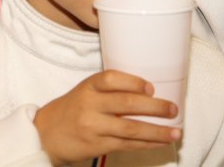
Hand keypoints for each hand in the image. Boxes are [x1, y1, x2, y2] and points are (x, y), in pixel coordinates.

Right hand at [33, 70, 180, 165]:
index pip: (111, 79)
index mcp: (87, 86)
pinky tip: (160, 142)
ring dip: (157, 131)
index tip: (151, 87)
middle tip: (173, 109)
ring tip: (176, 132)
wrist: (47, 133)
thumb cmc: (72, 110)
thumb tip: (147, 93)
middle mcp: (89, 104)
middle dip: (155, 107)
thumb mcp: (84, 93)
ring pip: (131, 128)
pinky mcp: (96, 145)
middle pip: (126, 104)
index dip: (133, 82)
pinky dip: (147, 143)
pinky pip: (127, 144)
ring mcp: (92, 126)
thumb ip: (109, 91)